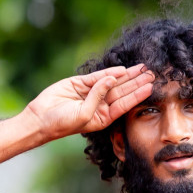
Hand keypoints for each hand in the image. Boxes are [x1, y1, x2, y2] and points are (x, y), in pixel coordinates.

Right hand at [25, 64, 155, 140]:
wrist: (40, 118)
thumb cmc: (63, 123)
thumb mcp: (84, 114)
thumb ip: (98, 97)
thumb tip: (111, 78)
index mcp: (104, 117)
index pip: (125, 104)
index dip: (138, 95)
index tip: (150, 87)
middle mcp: (100, 105)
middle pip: (123, 91)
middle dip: (137, 82)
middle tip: (152, 73)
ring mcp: (91, 93)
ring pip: (113, 82)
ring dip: (127, 75)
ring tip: (142, 69)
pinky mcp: (80, 83)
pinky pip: (98, 76)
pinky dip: (109, 72)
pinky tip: (122, 69)